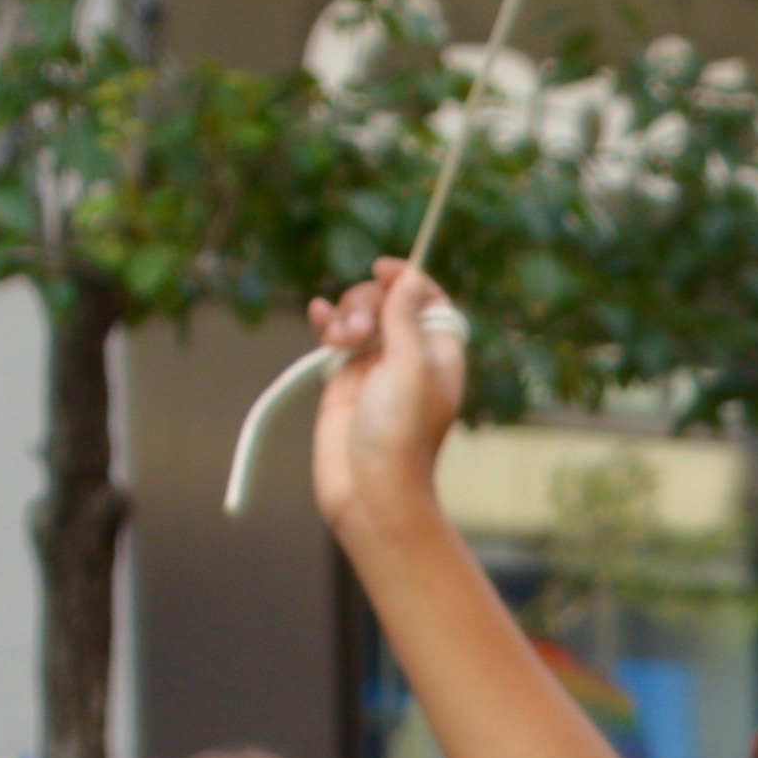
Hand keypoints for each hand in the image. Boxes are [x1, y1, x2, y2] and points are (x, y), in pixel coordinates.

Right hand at [301, 260, 473, 545]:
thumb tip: (410, 277)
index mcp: (438, 352)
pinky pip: (334, 337)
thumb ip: (406, 317)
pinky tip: (319, 317)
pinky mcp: (344, 379)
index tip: (382, 269)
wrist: (368, 488)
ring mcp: (375, 367)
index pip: (429, 300)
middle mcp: (409, 356)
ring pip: (358, 316)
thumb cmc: (399, 433)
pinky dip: (326, 322)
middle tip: (357, 331)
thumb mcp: (411, 366)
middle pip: (387, 301)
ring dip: (345, 315)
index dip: (409, 279)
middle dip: (366, 301)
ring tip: (337, 340)